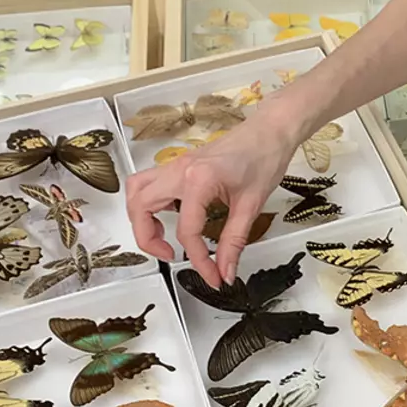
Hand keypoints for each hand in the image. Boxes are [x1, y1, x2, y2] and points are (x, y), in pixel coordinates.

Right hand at [123, 100, 307, 285]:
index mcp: (199, 179)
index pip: (187, 230)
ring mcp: (176, 165)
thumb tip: (225, 270)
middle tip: (170, 255)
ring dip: (140, 218)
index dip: (198, 260)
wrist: (270, 131)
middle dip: (148, 238)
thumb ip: (234, 242)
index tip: (212, 275)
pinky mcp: (179, 165)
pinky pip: (149, 183)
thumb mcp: (252, 205)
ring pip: (136, 191)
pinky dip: (149, 203)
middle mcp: (180, 169)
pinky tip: (171, 215)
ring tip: (161, 237)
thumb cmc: (264, 157)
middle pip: (140, 206)